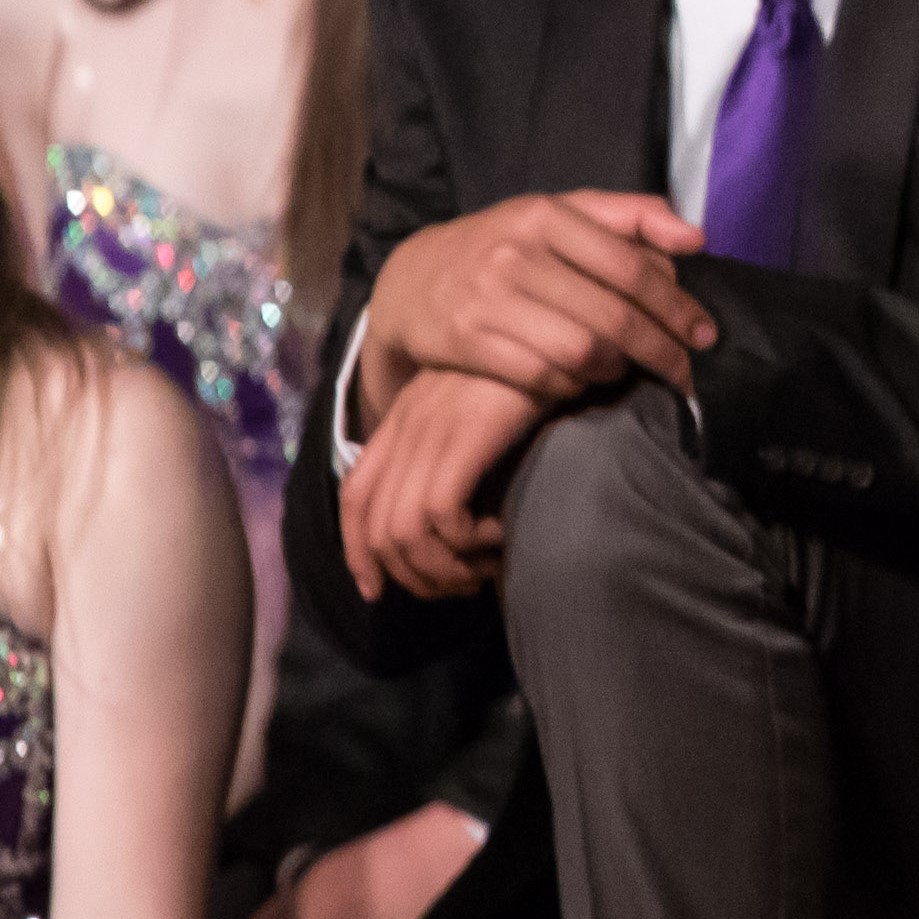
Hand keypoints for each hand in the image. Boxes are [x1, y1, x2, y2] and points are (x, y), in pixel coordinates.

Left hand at [339, 367, 546, 602]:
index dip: (358, 552)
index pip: (355, 495)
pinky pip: (442, 514)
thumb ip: (457, 443)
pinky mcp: (464, 434)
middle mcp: (407, 422)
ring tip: (485, 568)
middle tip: (461, 585)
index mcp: (404, 415)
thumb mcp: (481, 406)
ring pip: (405, 532)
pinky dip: (468, 541)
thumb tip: (448, 513)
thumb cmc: (533, 371)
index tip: (378, 591)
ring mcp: (432, 427)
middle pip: (377, 528)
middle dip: (414, 577)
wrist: (564, 328)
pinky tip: (502, 533)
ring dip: (445, 568)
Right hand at [355, 189, 707, 418]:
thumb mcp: (558, 214)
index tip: (705, 334)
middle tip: (686, 373)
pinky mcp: (464, 341)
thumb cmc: (504, 245)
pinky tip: (583, 382)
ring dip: (615, 369)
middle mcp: (516, 253)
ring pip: (579, 349)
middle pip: (611, 315)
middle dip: (660, 349)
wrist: (411, 279)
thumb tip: (697, 239)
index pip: (630, 266)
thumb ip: (630, 216)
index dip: (675, 305)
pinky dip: (571, 385)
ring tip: (629, 372)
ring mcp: (487, 298)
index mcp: (547, 215)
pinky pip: (538, 375)